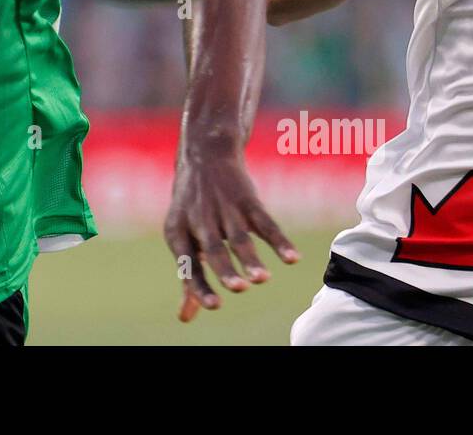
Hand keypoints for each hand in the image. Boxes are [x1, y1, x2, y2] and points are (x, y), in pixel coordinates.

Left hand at [164, 141, 297, 321]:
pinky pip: (265, 222)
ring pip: (239, 237)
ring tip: (262, 279)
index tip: (214, 307)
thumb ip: (189, 276)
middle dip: (226, 270)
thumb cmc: (193, 208)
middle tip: (238, 289)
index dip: (200, 285)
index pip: (188, 264)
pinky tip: (293, 259)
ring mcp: (224, 209)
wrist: (205, 155)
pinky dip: (279, 241)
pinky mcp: (247, 200)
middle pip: (214, 249)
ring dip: (251, 258)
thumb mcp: (183, 236)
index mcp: (179, 233)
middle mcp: (199, 221)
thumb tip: (186, 318)